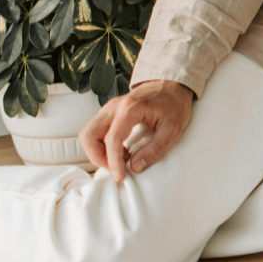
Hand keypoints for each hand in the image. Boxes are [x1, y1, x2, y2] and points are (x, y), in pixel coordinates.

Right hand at [79, 80, 193, 182]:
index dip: (113, 162)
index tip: (119, 176)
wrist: (172, 85)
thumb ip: (154, 149)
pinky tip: (121, 150)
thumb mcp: (172, 129)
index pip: (112, 139)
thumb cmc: (174, 103)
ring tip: (121, 158)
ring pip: (88, 133)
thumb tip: (135, 167)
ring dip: (98, 151)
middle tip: (115, 168)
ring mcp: (109, 108)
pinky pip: (95, 131)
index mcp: (130, 108)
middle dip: (97, 157)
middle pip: (88, 135)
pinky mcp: (109, 113)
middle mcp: (114, 107)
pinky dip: (101, 145)